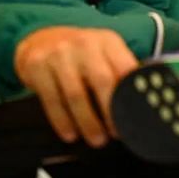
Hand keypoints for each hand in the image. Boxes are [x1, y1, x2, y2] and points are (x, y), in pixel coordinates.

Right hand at [13, 26, 138, 147]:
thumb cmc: (80, 53)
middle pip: (102, 80)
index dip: (131, 95)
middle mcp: (84, 44)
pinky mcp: (37, 66)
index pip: (125, 68)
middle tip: (116, 133)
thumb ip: (120, 71)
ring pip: (76, 94)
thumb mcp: (104, 52)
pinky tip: (70, 133)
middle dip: (111, 112)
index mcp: (107, 41)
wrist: (41, 38)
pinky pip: (51, 99)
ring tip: (96, 139)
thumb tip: (141, 101)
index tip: (134, 116)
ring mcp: (59, 53)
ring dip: (87, 122)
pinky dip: (62, 121)